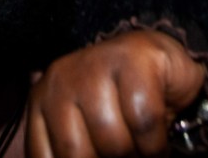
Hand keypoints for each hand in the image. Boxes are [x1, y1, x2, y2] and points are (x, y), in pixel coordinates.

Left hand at [27, 30, 206, 157]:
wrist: (164, 63)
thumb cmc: (123, 106)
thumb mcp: (88, 131)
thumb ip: (74, 148)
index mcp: (43, 100)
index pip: (44, 155)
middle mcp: (62, 77)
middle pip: (76, 151)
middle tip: (125, 156)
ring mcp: (97, 62)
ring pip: (112, 141)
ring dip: (134, 154)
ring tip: (140, 146)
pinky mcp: (135, 59)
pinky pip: (144, 121)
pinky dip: (155, 143)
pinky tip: (159, 138)